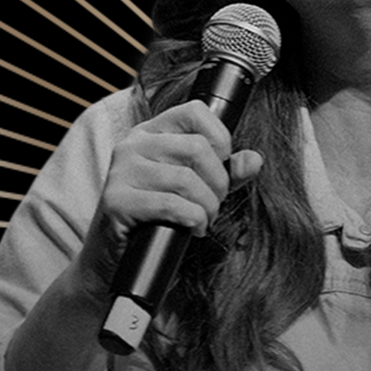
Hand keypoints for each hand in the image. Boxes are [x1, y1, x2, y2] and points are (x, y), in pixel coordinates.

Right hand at [72, 100, 264, 298]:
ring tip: (203, 220)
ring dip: (207, 207)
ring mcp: (121, 171)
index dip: (221, 139)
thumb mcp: (195, 190)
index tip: (222, 166)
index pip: (195, 112)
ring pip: (186, 179)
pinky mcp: (117, 201)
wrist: (116, 258)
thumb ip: (225, 172)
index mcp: (151, 133)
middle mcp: (133, 145)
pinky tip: (192, 229)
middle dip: (218, 183)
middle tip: (214, 204)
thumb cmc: (158, 219)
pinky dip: (193, 219)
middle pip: (197, 148)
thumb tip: (254, 160)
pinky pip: (171, 204)